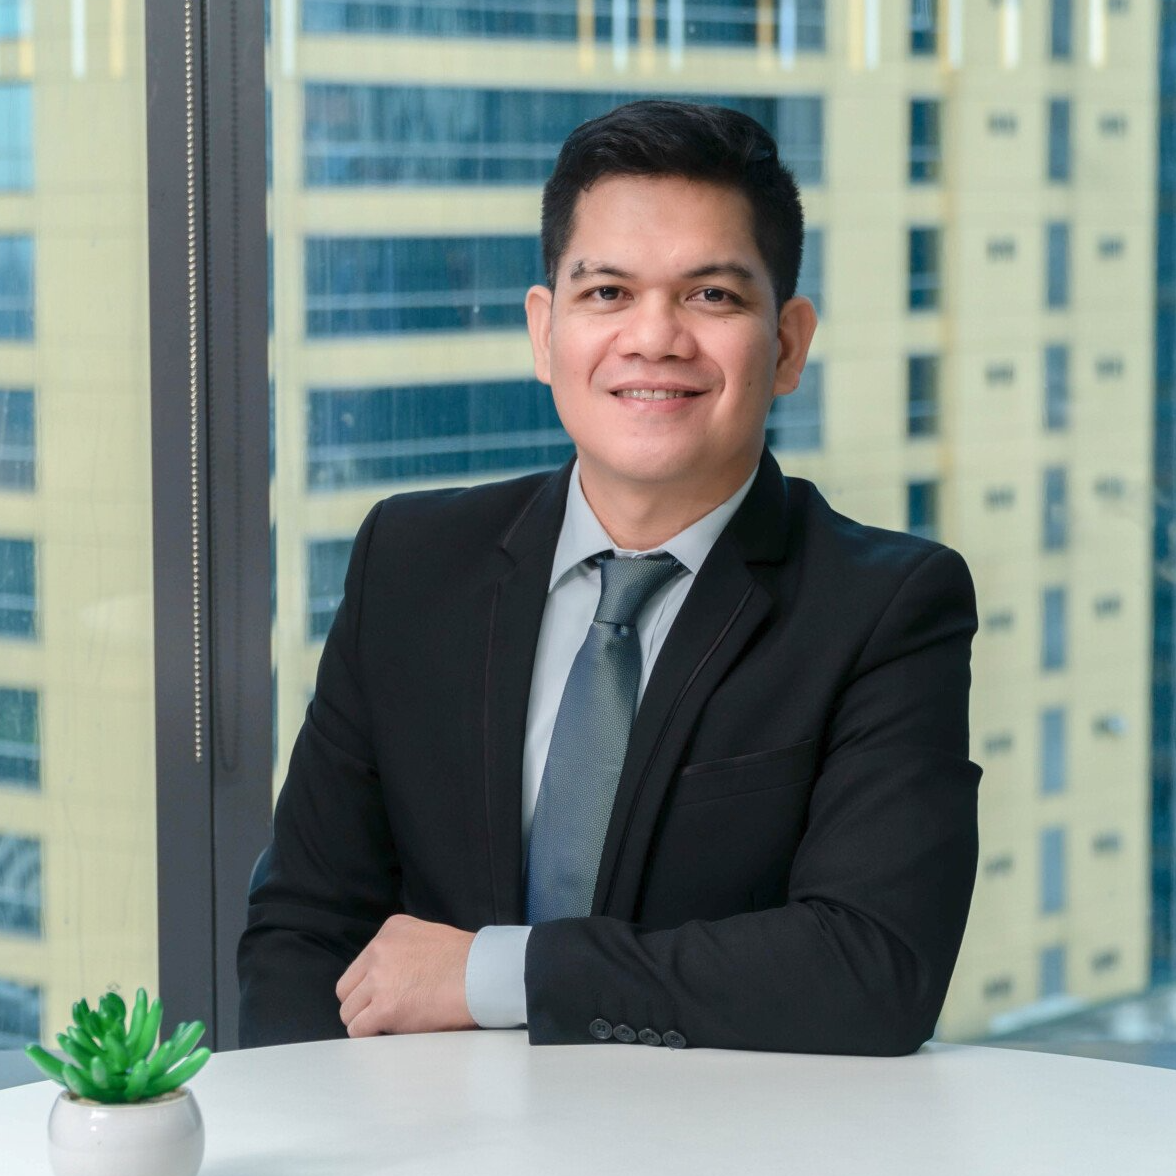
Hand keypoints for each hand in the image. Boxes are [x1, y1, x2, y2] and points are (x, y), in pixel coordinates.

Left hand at [336, 914, 476, 1036]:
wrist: (483, 974)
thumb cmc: (468, 961)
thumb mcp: (429, 936)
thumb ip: (405, 951)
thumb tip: (395, 977)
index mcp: (391, 930)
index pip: (361, 964)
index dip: (370, 985)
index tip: (385, 995)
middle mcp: (379, 951)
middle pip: (347, 988)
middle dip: (361, 1003)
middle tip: (382, 1013)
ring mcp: (379, 979)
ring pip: (349, 1011)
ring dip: (366, 1021)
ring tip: (390, 1025)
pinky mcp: (385, 1007)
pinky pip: (358, 1029)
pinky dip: (370, 1036)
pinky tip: (390, 1033)